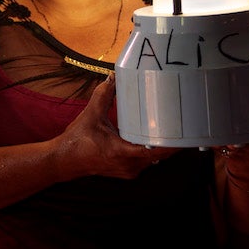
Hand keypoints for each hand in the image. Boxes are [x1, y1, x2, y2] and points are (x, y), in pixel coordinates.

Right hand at [55, 75, 177, 178]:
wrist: (64, 161)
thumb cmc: (77, 141)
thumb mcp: (91, 115)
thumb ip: (103, 95)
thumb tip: (112, 78)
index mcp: (122, 152)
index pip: (156, 151)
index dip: (172, 144)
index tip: (185, 133)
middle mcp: (129, 165)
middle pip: (160, 156)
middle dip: (172, 142)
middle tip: (184, 125)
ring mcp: (129, 170)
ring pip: (154, 160)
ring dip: (163, 147)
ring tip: (174, 130)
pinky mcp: (127, 171)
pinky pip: (147, 162)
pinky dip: (152, 151)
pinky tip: (156, 139)